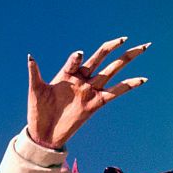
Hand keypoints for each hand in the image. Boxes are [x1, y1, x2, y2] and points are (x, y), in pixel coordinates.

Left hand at [27, 37, 148, 148]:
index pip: (77, 60)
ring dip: (126, 59)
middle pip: (100, 59)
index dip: (78, 58)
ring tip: (142, 47)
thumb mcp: (35, 91)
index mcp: (67, 74)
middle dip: (113, 47)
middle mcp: (81, 80)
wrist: (42, 135)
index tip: (79, 57)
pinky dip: (129, 85)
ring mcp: (89, 91)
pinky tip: (142, 79)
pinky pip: (115, 93)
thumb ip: (35, 73)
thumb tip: (30, 57)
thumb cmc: (37, 112)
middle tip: (124, 37)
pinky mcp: (95, 104)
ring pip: (111, 71)